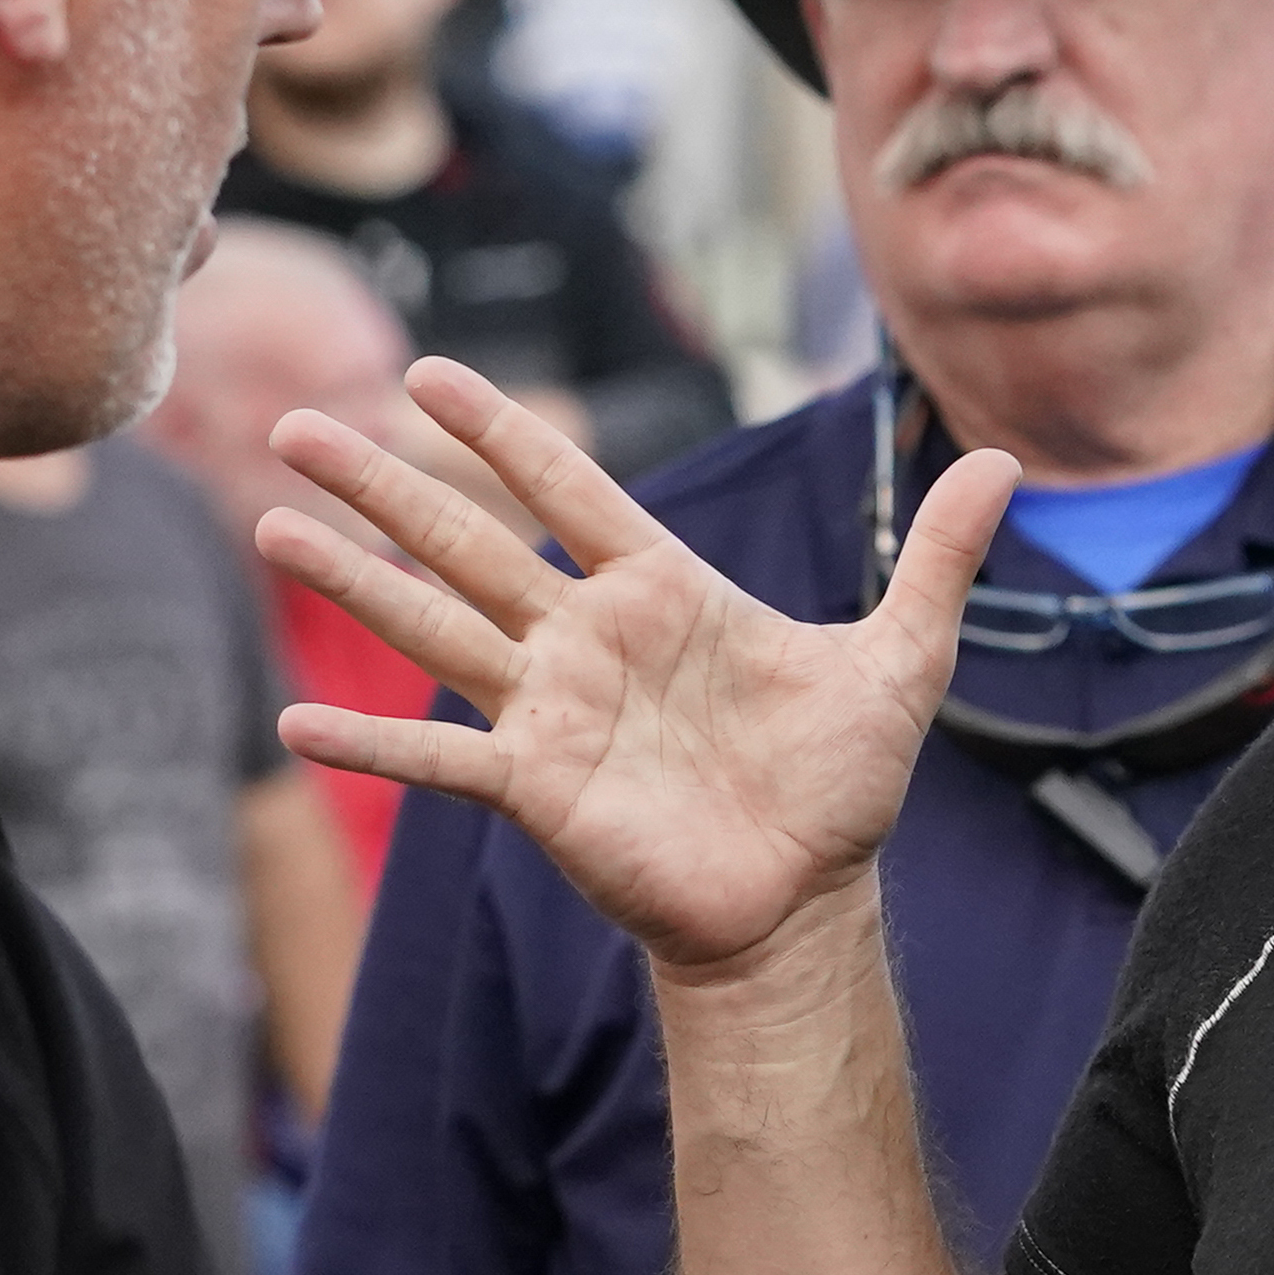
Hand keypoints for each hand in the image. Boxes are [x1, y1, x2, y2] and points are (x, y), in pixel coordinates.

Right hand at [258, 362, 1017, 969]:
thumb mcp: (903, 659)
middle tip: (300, 424)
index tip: (434, 373)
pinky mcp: (536, 787)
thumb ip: (939, 559)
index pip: (569, 487)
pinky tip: (295, 725)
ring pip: (434, 626)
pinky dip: (373, 743)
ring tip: (269, 525)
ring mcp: (551, 711)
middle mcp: (588, 639)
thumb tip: (1004, 463)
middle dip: (386, 484)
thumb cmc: (840, 784)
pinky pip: (440, 757)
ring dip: (354, 580)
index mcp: (662, 590)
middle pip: (469, 541)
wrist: (806, 901)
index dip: (504, 432)